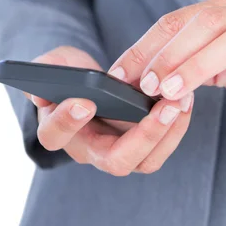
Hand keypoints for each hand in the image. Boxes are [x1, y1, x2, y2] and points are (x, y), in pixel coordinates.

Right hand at [25, 46, 193, 175]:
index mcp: (60, 131)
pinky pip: (163, 147)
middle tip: (164, 107)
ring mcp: (121, 153)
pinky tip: (186, 99)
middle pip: (116, 161)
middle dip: (143, 136)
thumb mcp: (58, 64)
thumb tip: (40, 93)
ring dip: (168, 132)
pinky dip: (177, 125)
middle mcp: (91, 151)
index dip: (67, 121)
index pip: (55, 136)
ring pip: (147, 160)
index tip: (84, 101)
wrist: (97, 86)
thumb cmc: (73, 76)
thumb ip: (47, 68)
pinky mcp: (145, 148)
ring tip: (181, 101)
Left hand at [108, 0, 225, 107]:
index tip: (121, 73)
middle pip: (208, 22)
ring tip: (177, 92)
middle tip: (148, 86)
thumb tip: (141, 83)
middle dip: (172, 54)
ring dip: (203, 64)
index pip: (180, 19)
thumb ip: (187, 62)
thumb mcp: (219, 55)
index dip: (148, 45)